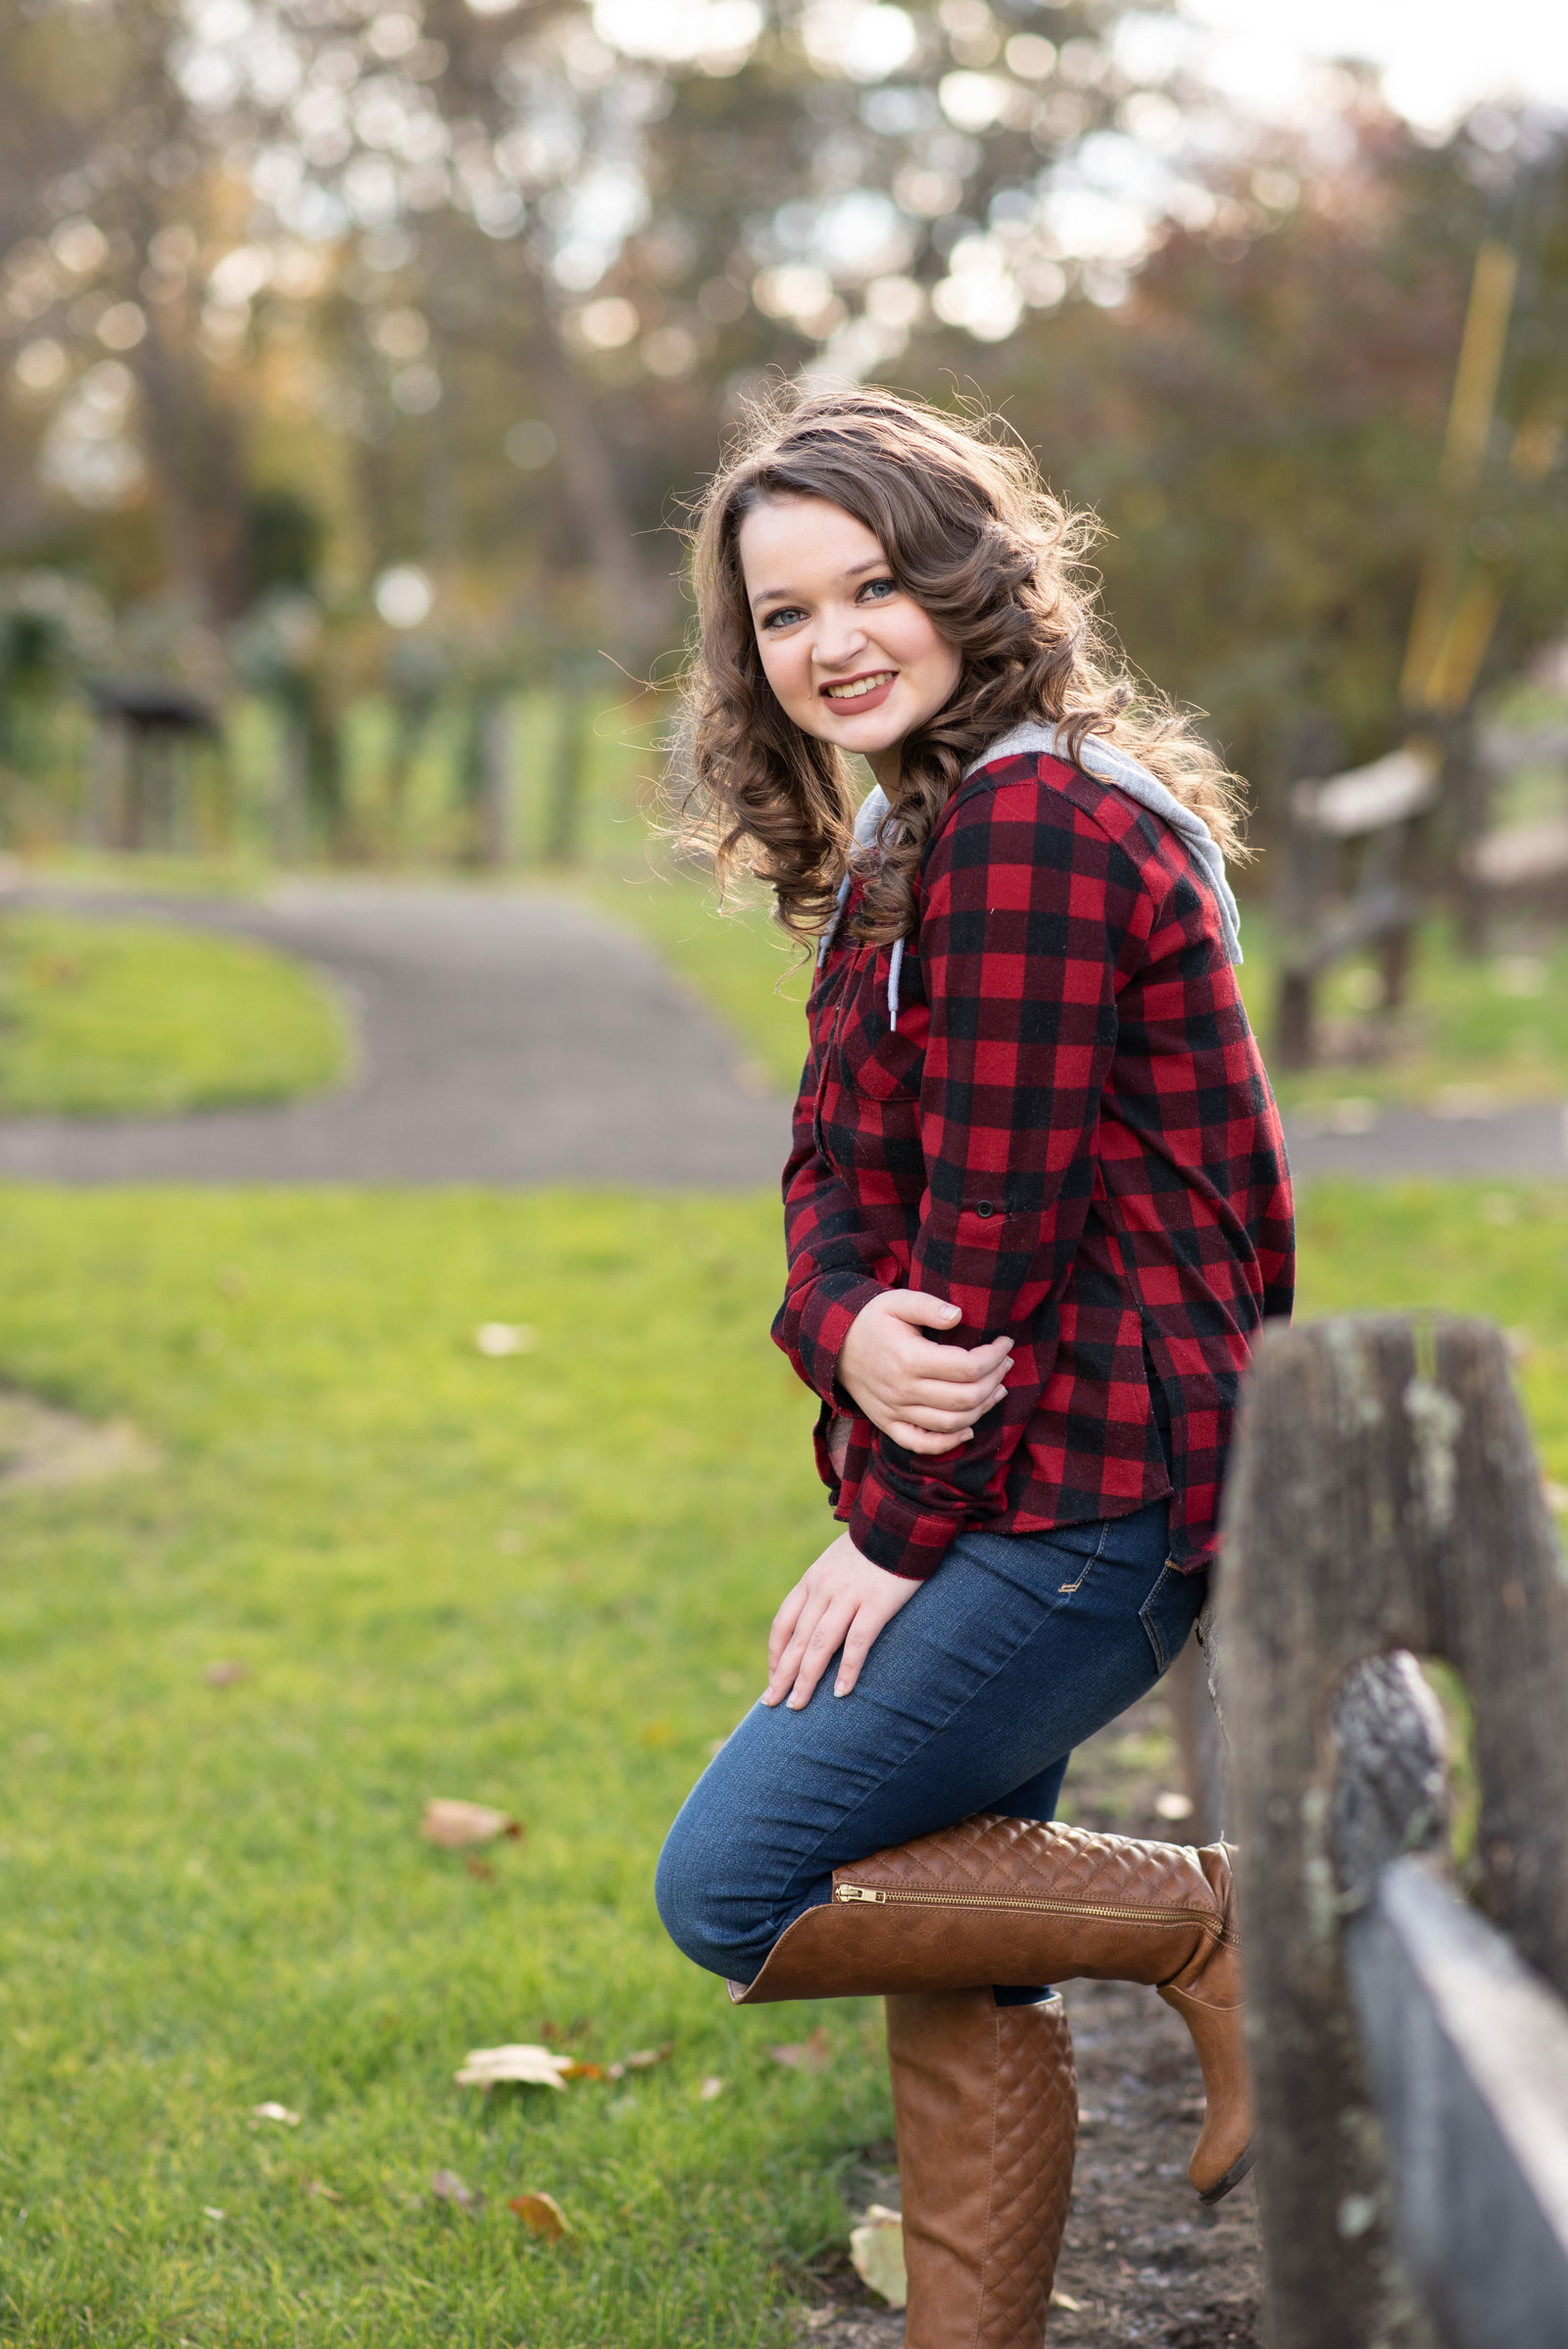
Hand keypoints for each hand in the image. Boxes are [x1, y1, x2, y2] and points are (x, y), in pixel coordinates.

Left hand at [764, 1531, 919, 1709]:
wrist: (903, 1518)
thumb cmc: (873, 1544)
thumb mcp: (837, 1561)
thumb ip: (826, 1586)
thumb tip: (819, 1616)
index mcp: (812, 1580)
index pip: (784, 1623)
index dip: (776, 1654)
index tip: (773, 1678)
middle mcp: (824, 1589)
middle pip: (796, 1640)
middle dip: (783, 1675)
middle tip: (774, 1704)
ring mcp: (849, 1596)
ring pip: (819, 1646)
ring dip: (806, 1679)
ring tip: (798, 1705)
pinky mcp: (876, 1603)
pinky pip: (857, 1642)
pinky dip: (847, 1669)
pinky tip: (841, 1692)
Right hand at [837, 1289, 1011, 1454]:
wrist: (833, 1345)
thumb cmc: (871, 1320)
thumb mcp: (896, 1301)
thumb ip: (928, 1305)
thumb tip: (958, 1316)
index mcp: (909, 1358)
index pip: (967, 1366)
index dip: (994, 1356)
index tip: (1005, 1343)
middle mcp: (903, 1390)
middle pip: (965, 1397)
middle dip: (995, 1380)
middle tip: (1006, 1363)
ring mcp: (895, 1412)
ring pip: (952, 1423)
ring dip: (983, 1408)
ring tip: (997, 1389)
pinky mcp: (888, 1425)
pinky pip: (923, 1444)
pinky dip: (949, 1443)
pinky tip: (969, 1428)